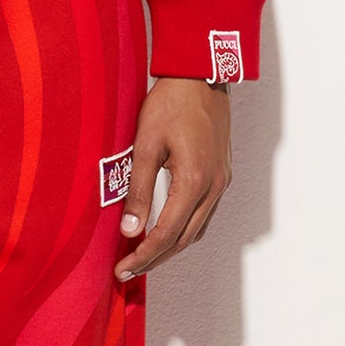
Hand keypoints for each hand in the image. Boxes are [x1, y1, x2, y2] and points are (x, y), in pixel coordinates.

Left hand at [114, 76, 232, 280]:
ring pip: (196, 230)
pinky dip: (184, 229)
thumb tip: (130, 230)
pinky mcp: (223, 174)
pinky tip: (166, 230)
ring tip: (143, 256)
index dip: (143, 256)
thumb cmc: (170, 103)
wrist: (201, 75)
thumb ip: (138, 191)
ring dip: (171, 247)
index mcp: (194, 181)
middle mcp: (214, 187)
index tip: (122, 269)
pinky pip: (205, 214)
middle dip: (155, 259)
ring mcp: (222, 181)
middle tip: (127, 270)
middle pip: (184, 239)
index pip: (166, 234)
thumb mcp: (145, 145)